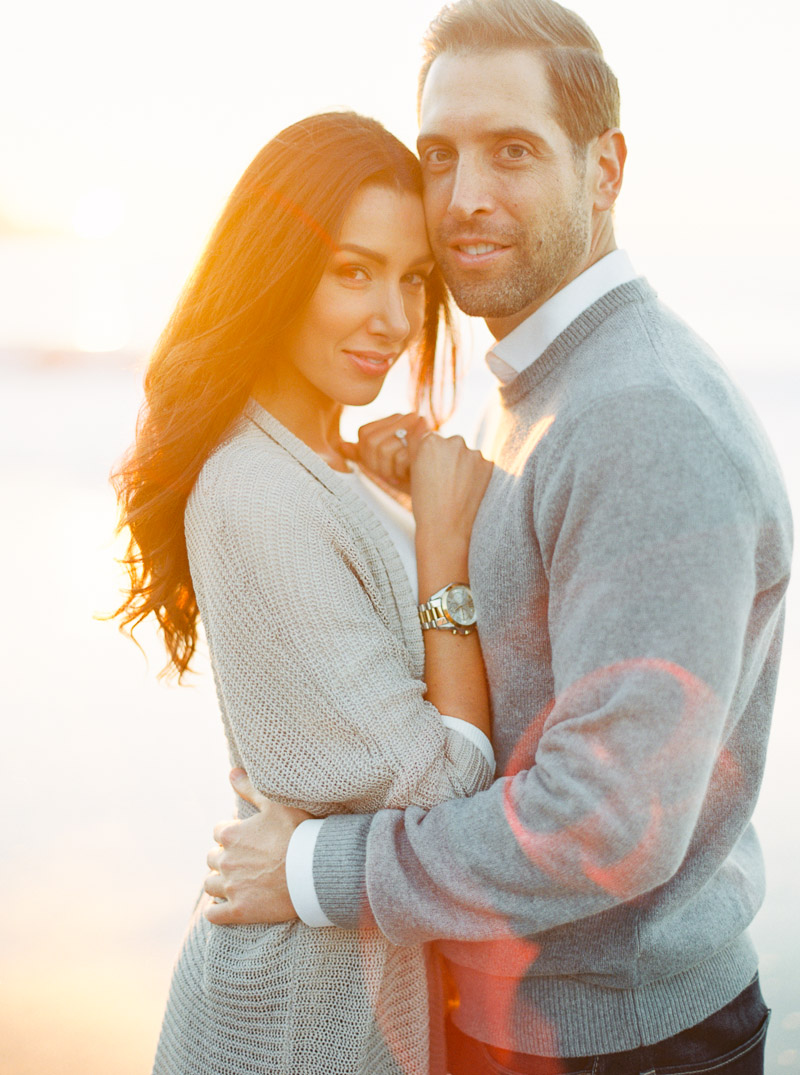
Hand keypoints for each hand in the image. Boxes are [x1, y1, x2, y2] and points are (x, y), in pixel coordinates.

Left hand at [204, 768, 310, 924]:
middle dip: (224, 858)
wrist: (315, 870)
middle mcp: (225, 861)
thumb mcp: (275, 803)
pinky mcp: (239, 911)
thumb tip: (231, 772)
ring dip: (218, 882)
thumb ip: (250, 787)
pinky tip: (223, 908)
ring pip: (210, 885)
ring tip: (233, 881)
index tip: (246, 838)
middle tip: (243, 860)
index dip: (232, 834)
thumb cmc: (298, 833)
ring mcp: (231, 888)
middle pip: (212, 858)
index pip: (219, 832)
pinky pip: (214, 915)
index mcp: (230, 835)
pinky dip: (215, 912)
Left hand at [339, 412, 430, 493]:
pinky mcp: (430, 438)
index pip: (364, 434)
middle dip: (379, 466)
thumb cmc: (412, 480)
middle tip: (395, 475)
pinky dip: (402, 471)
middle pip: (372, 442)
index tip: (385, 469)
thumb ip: (362, 455)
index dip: (369, 458)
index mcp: (395, 420)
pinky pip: (400, 456)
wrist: (439, 493)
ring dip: (391, 470)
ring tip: (404, 474)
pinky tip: (414, 474)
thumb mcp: (383, 468)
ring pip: (384, 448)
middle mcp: (409, 417)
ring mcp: (421, 425)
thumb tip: (341, 446)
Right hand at [410, 433, 492, 544]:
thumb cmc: (425, 504)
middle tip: (445, 486)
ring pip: (468, 456)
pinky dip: (478, 477)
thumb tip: (421, 418)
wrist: (446, 530)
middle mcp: (453, 441)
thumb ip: (417, 442)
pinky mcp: (489, 465)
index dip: (432, 460)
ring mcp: (473, 453)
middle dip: (450, 461)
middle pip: (452, 446)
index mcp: (430, 441)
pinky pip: (482, 467)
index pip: (432, 440)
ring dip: (465, 468)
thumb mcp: (413, 470)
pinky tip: (468, 492)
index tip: (432, 476)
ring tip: (456, 491)